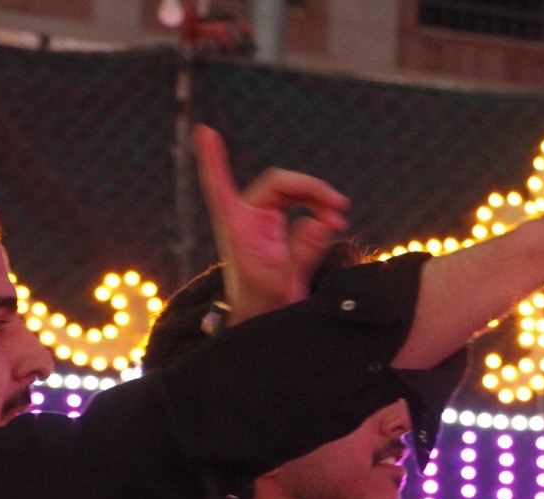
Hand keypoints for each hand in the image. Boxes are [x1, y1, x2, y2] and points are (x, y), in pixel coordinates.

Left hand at [193, 124, 350, 322]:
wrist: (265, 322)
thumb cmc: (264, 305)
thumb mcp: (283, 282)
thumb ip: (301, 252)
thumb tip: (319, 222)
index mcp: (236, 226)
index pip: (219, 185)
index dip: (212, 159)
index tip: (204, 131)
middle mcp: (248, 217)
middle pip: (279, 183)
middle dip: (311, 190)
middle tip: (338, 207)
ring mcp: (263, 221)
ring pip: (293, 193)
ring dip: (318, 200)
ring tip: (339, 218)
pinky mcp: (277, 229)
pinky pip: (301, 207)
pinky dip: (319, 211)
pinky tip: (334, 223)